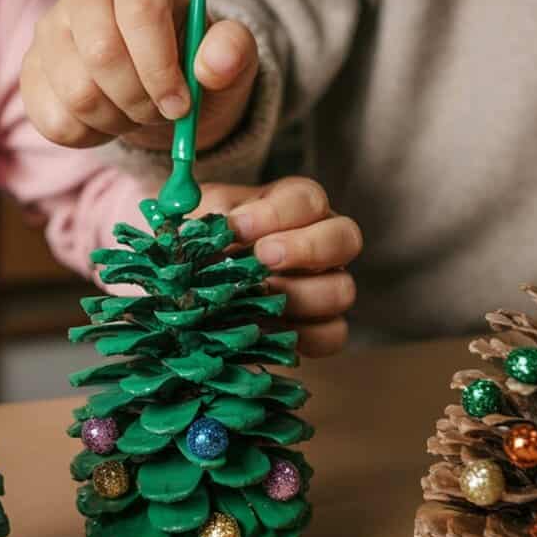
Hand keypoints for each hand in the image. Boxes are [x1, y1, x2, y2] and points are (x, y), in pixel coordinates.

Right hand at [20, 0, 258, 152]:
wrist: (159, 86)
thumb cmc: (194, 64)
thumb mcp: (228, 57)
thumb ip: (232, 52)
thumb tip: (215, 64)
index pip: (140, 13)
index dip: (161, 68)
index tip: (181, 105)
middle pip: (102, 53)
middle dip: (139, 99)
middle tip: (160, 112)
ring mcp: (49, 30)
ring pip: (77, 92)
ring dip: (117, 120)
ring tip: (136, 112)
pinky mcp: (31, 71)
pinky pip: (54, 120)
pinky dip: (90, 136)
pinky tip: (107, 118)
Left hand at [197, 177, 361, 356]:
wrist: (190, 287)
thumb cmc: (200, 245)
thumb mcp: (197, 223)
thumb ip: (205, 221)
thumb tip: (203, 229)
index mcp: (293, 207)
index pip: (308, 199)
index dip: (278, 212)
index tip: (238, 226)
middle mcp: (320, 243)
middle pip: (346, 238)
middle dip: (306, 248)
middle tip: (262, 258)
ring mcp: (325, 287)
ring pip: (342, 290)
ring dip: (301, 296)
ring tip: (257, 301)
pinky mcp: (319, 329)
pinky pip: (332, 335)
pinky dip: (304, 337)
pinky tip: (265, 331)